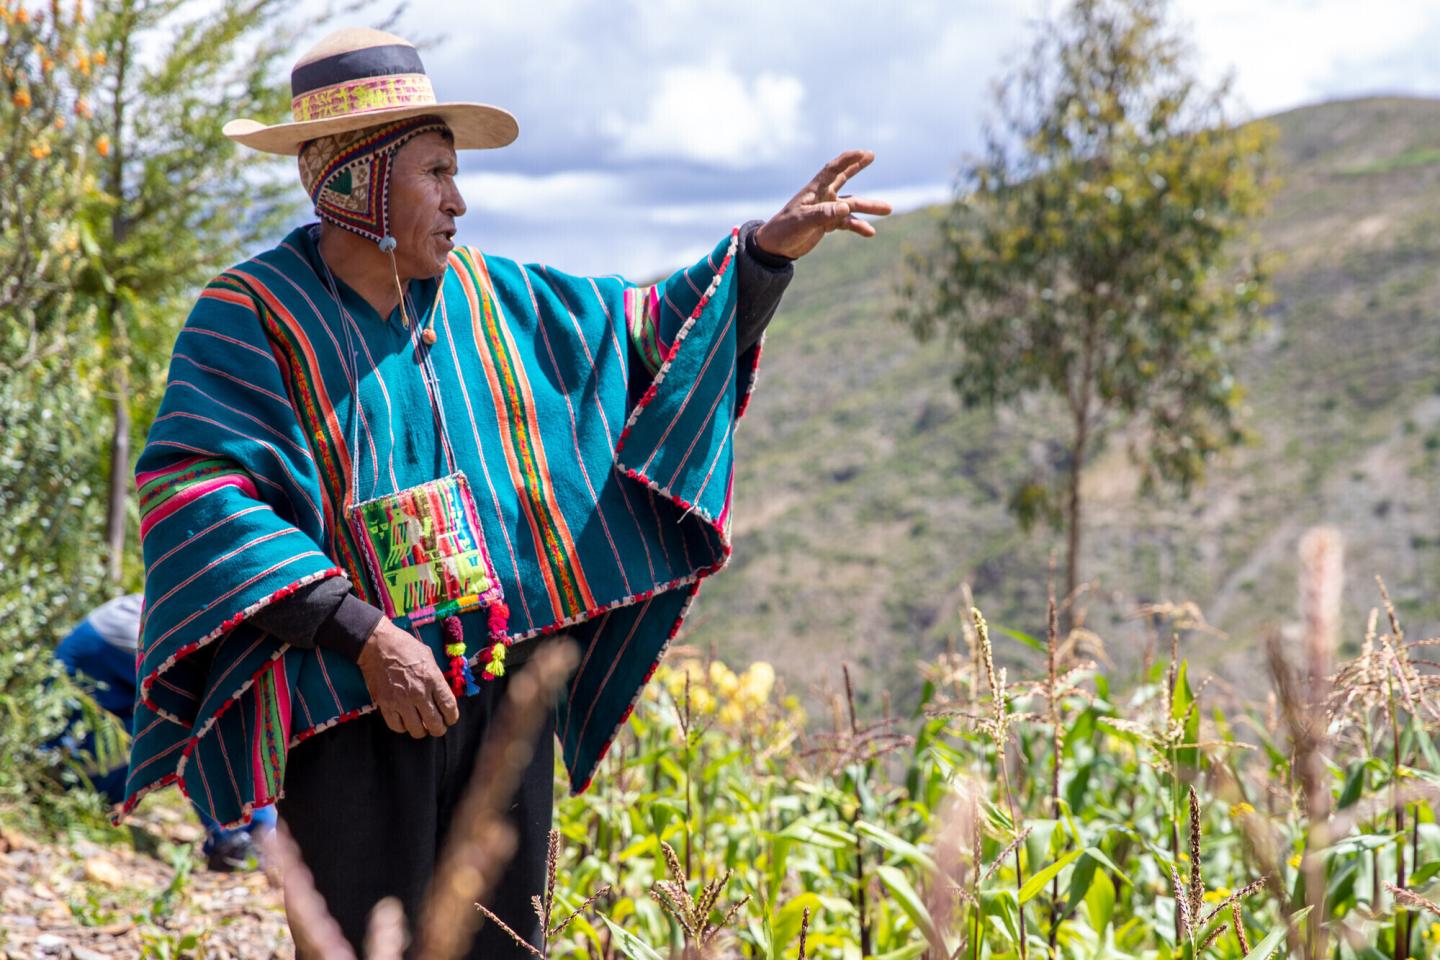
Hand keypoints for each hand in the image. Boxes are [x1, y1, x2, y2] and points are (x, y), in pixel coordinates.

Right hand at [356, 618, 459, 737]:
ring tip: (421, 725)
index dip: (452, 717)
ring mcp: (401, 700)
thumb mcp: (429, 657)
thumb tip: (442, 695)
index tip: (450, 719)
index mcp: (433, 679)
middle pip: (435, 724)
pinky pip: (397, 726)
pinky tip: (405, 721)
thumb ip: (437, 678)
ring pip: (416, 730)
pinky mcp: (385, 704)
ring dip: (421, 730)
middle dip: (439, 728)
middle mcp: (418, 693)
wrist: (378, 645)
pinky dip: (403, 727)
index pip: (449, 707)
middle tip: (437, 727)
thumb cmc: (406, 647)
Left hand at [752, 150, 892, 260]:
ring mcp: (827, 209)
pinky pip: (848, 223)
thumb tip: (846, 207)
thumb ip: (824, 213)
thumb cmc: (785, 229)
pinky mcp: (828, 223)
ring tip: (888, 208)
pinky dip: (859, 226)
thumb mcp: (803, 221)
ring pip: (852, 204)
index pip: (833, 169)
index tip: (864, 153)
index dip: (848, 159)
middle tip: (871, 155)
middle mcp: (823, 196)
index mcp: (814, 189)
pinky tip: (870, 232)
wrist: (776, 246)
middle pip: (844, 178)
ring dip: (869, 207)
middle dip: (857, 166)